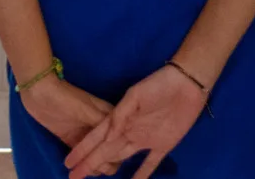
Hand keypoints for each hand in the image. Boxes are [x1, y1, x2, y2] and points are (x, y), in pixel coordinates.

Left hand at [19, 77, 114, 161]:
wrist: (38, 92)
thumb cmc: (66, 98)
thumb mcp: (88, 111)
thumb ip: (103, 126)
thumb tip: (118, 142)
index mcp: (110, 118)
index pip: (121, 140)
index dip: (118, 153)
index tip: (110, 160)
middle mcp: (101, 128)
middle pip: (111, 151)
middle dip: (108, 162)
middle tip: (95, 166)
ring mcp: (86, 135)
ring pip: (98, 156)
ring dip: (96, 166)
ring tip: (88, 170)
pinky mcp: (73, 140)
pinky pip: (83, 157)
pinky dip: (85, 166)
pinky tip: (82, 172)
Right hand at [66, 65, 208, 178]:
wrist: (185, 85)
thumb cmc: (156, 86)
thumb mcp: (134, 96)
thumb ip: (120, 115)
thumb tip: (108, 137)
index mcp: (119, 119)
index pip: (96, 138)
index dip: (82, 150)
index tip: (68, 162)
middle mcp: (128, 132)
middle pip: (104, 150)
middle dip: (88, 163)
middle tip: (73, 177)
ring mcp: (144, 140)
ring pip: (120, 157)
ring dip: (107, 167)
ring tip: (93, 177)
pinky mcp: (163, 145)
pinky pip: (150, 163)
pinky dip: (142, 175)